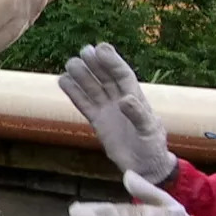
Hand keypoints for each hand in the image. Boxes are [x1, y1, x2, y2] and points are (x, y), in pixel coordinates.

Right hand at [58, 42, 176, 183]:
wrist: (143, 167)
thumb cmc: (152, 147)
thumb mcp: (149, 131)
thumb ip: (138, 115)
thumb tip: (124, 99)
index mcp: (136, 97)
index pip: (122, 75)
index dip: (112, 61)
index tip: (100, 48)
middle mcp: (120, 99)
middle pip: (105, 77)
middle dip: (95, 64)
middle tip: (84, 51)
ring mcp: (107, 109)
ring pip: (92, 88)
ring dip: (82, 76)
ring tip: (71, 63)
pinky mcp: (97, 120)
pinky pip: (83, 104)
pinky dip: (73, 93)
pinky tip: (63, 81)